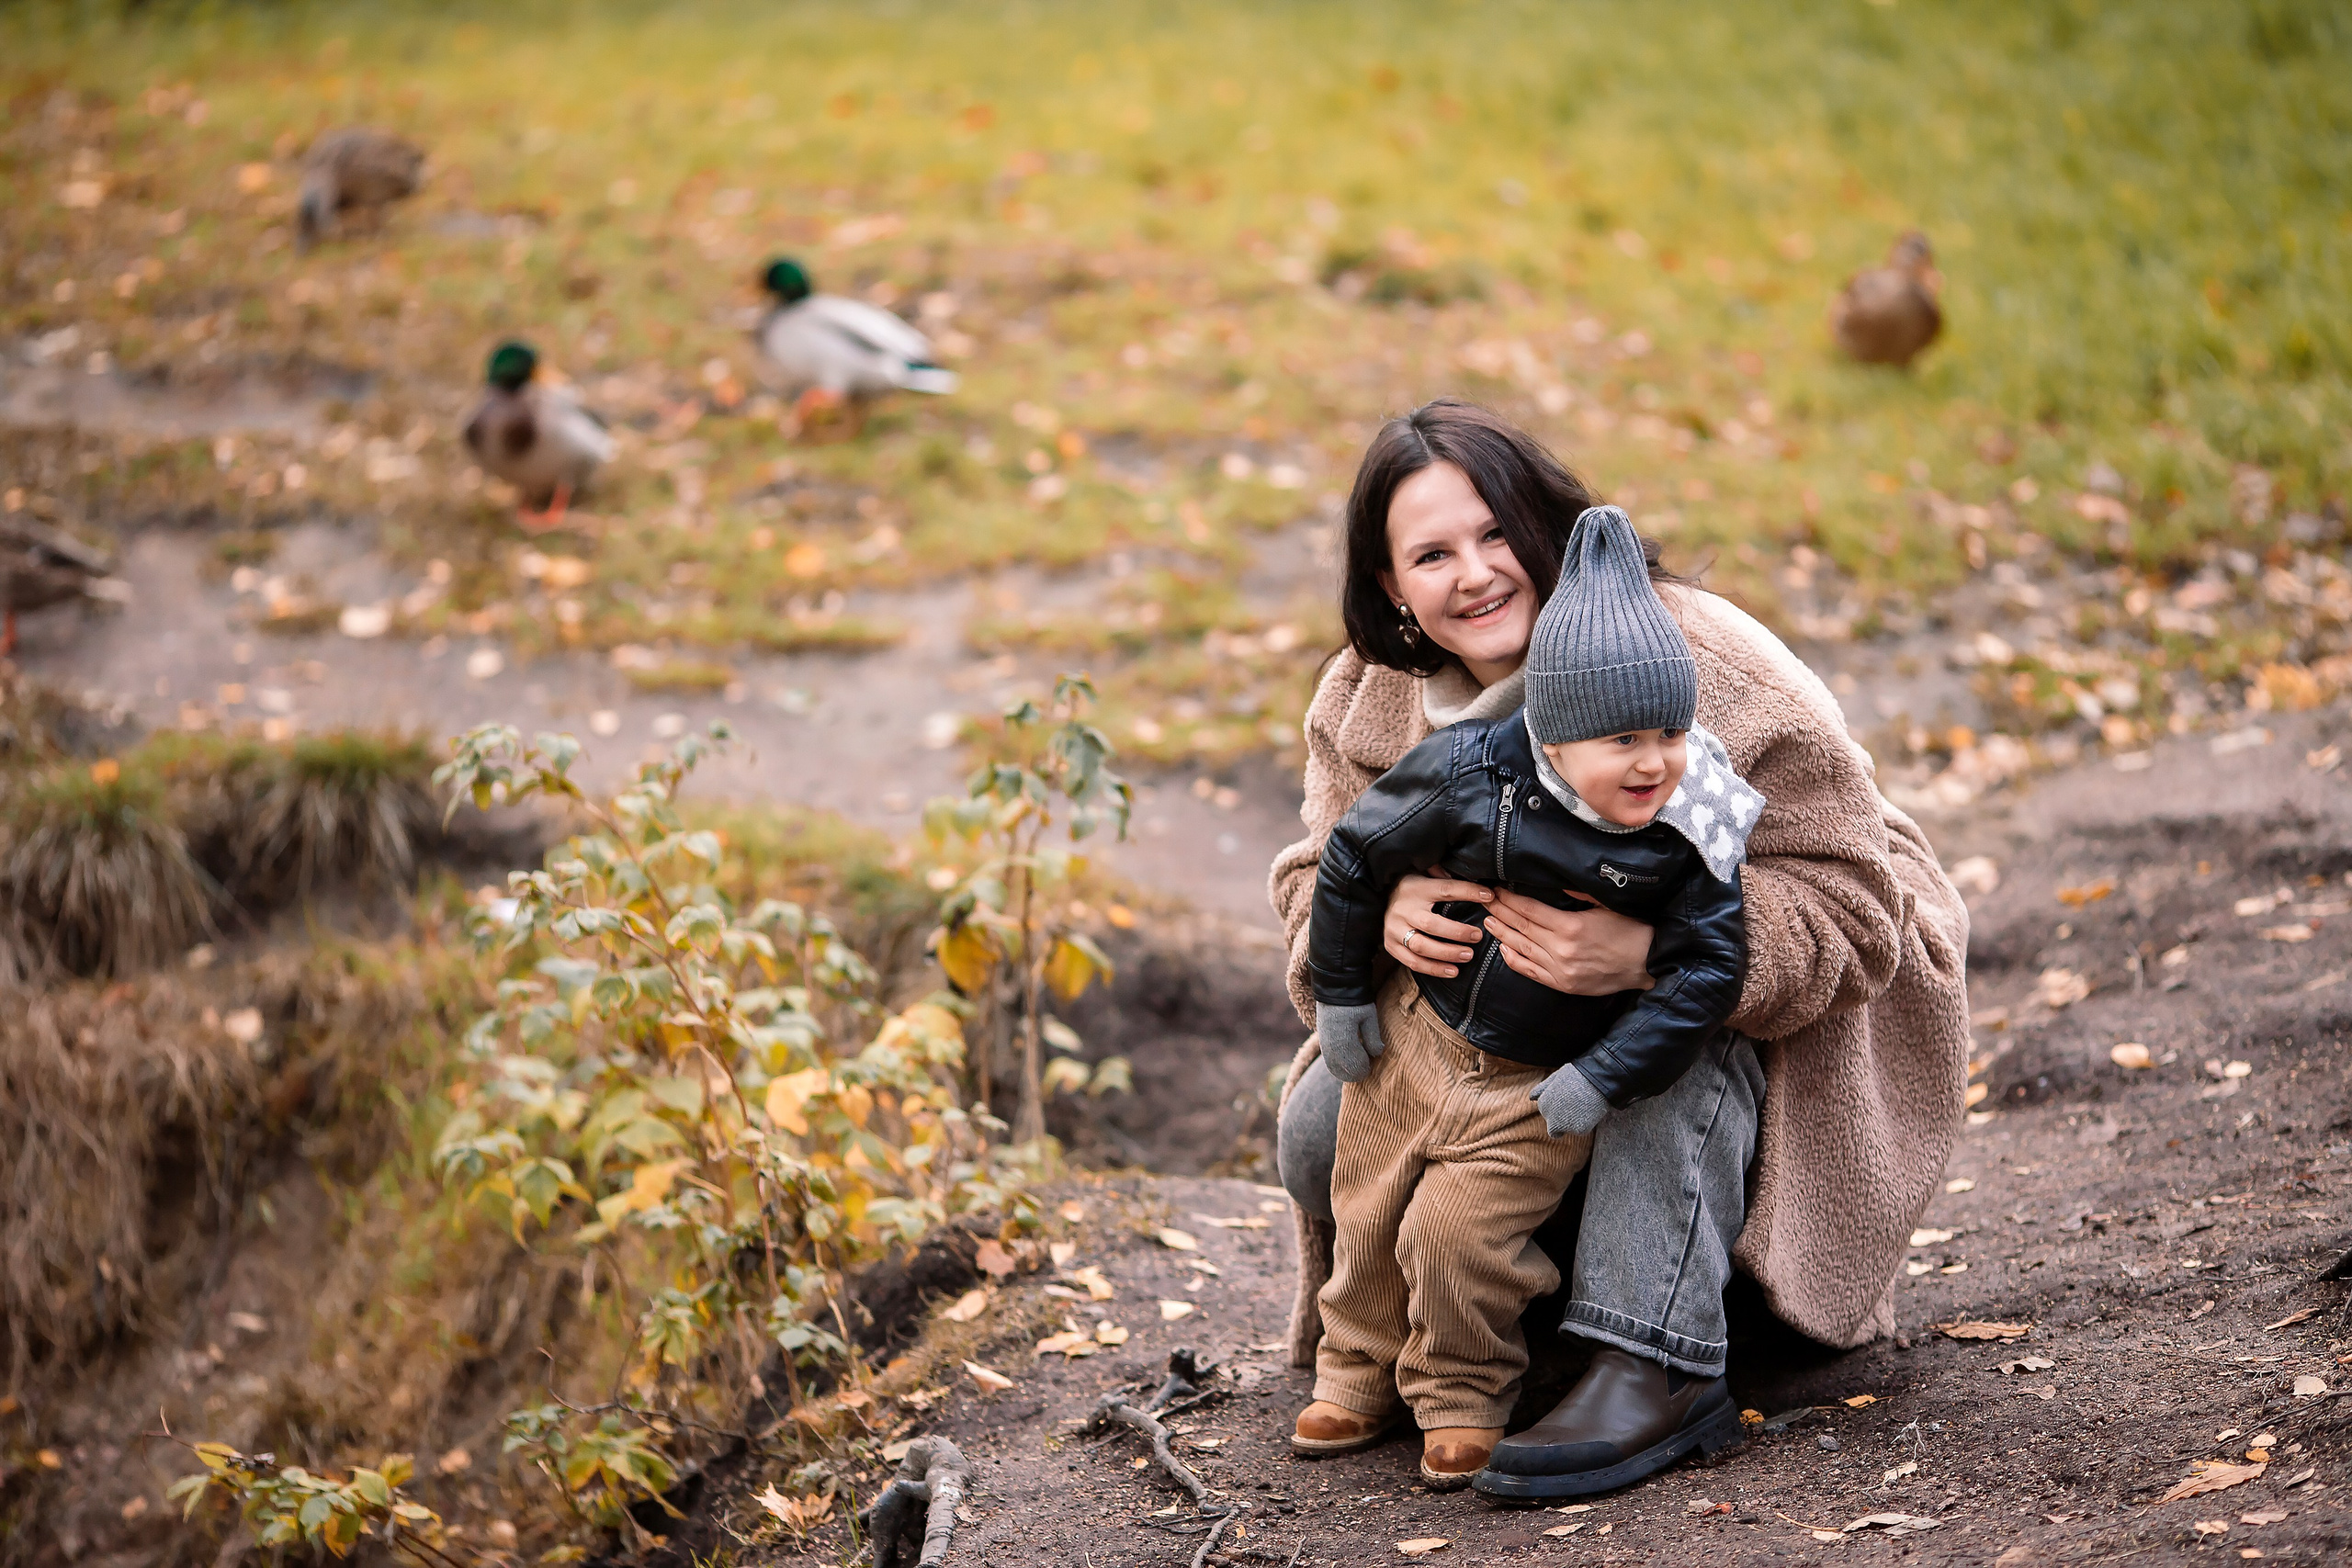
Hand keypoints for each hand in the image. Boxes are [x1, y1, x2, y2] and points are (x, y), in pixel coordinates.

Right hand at [1315, 1002, 1385, 1082]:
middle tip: (1368, 1066)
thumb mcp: (1369, 1017)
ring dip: (1348, 1072)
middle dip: (1358, 1073)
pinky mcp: (1322, 1044)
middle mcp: (1331, 1048)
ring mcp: (1325, 1047)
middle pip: (1345, 1072)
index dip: (1366, 1069)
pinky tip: (1349, 1064)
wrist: (1335, 990)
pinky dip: (1340, 1068)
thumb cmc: (1356, 1002)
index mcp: (1344, 1042)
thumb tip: (1377, 1054)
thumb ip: (1373, 1037)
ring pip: (1336, 1070)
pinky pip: (1330, 1064)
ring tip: (1360, 1065)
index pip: (1356, 1067)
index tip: (1373, 1061)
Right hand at [1383, 870, 1493, 979]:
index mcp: (1416, 888)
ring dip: (1447, 954)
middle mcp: (1403, 909)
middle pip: (1432, 924)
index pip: (1445, 889)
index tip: (1488, 896)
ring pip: (1421, 946)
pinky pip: (1413, 962)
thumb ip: (1446, 878)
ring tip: (1468, 955)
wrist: (1378, 898)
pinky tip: (1452, 971)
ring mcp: (1394, 929)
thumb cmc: (1412, 888)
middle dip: (1457, 932)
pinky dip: (1434, 969)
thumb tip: (1476, 883)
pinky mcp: (1391, 945)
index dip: (1468, 892)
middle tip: (1478, 936)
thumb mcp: (1425, 875)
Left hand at [1483, 888, 1655, 995]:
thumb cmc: (1632, 930)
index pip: (1529, 910)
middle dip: (1501, 912)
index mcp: (1571, 927)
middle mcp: (1561, 950)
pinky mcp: (1564, 985)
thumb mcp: (1606, 904)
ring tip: (1489, 921)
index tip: (1497, 890)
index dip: (1510, 899)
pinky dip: (1515, 961)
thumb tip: (1556, 885)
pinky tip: (1504, 949)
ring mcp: (1561, 970)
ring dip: (1502, 934)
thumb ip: (1578, 894)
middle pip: (1521, 928)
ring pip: (1522, 950)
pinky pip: (1532, 972)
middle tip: (1485, 900)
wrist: (1649, 964)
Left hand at [1532, 1062, 1612, 1137]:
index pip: (1547, 1114)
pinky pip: (1581, 1130)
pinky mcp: (1578, 1130)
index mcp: (1543, 1105)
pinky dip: (1585, 1123)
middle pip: (1555, 1126)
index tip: (1567, 1101)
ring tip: (1583, 1105)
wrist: (1594, 1079)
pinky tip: (1589, 1110)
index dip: (1557, 1108)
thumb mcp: (1554, 1078)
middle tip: (1576, 1105)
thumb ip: (1542, 1089)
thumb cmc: (1575, 1075)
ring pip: (1568, 1129)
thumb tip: (1531, 1098)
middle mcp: (1550, 1118)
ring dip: (1574, 1122)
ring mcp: (1564, 1125)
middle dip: (1563, 1119)